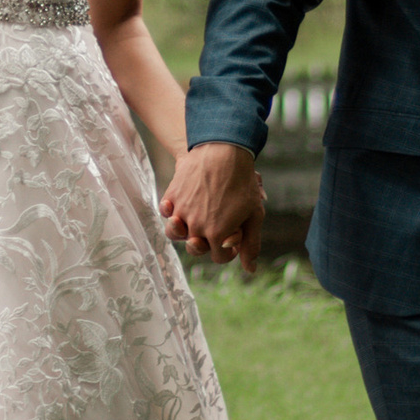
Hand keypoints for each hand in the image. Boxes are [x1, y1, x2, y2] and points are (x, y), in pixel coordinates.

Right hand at [159, 142, 266, 273]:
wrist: (223, 149)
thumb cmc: (242, 182)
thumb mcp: (253, 214)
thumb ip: (251, 244)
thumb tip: (250, 270)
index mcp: (217, 235)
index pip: (218, 257)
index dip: (227, 250)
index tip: (232, 238)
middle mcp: (195, 227)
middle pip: (195, 247)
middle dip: (206, 243)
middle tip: (214, 229)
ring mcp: (181, 211)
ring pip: (174, 233)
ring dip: (181, 232)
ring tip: (189, 223)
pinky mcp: (172, 195)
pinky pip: (165, 211)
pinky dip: (169, 211)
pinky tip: (178, 207)